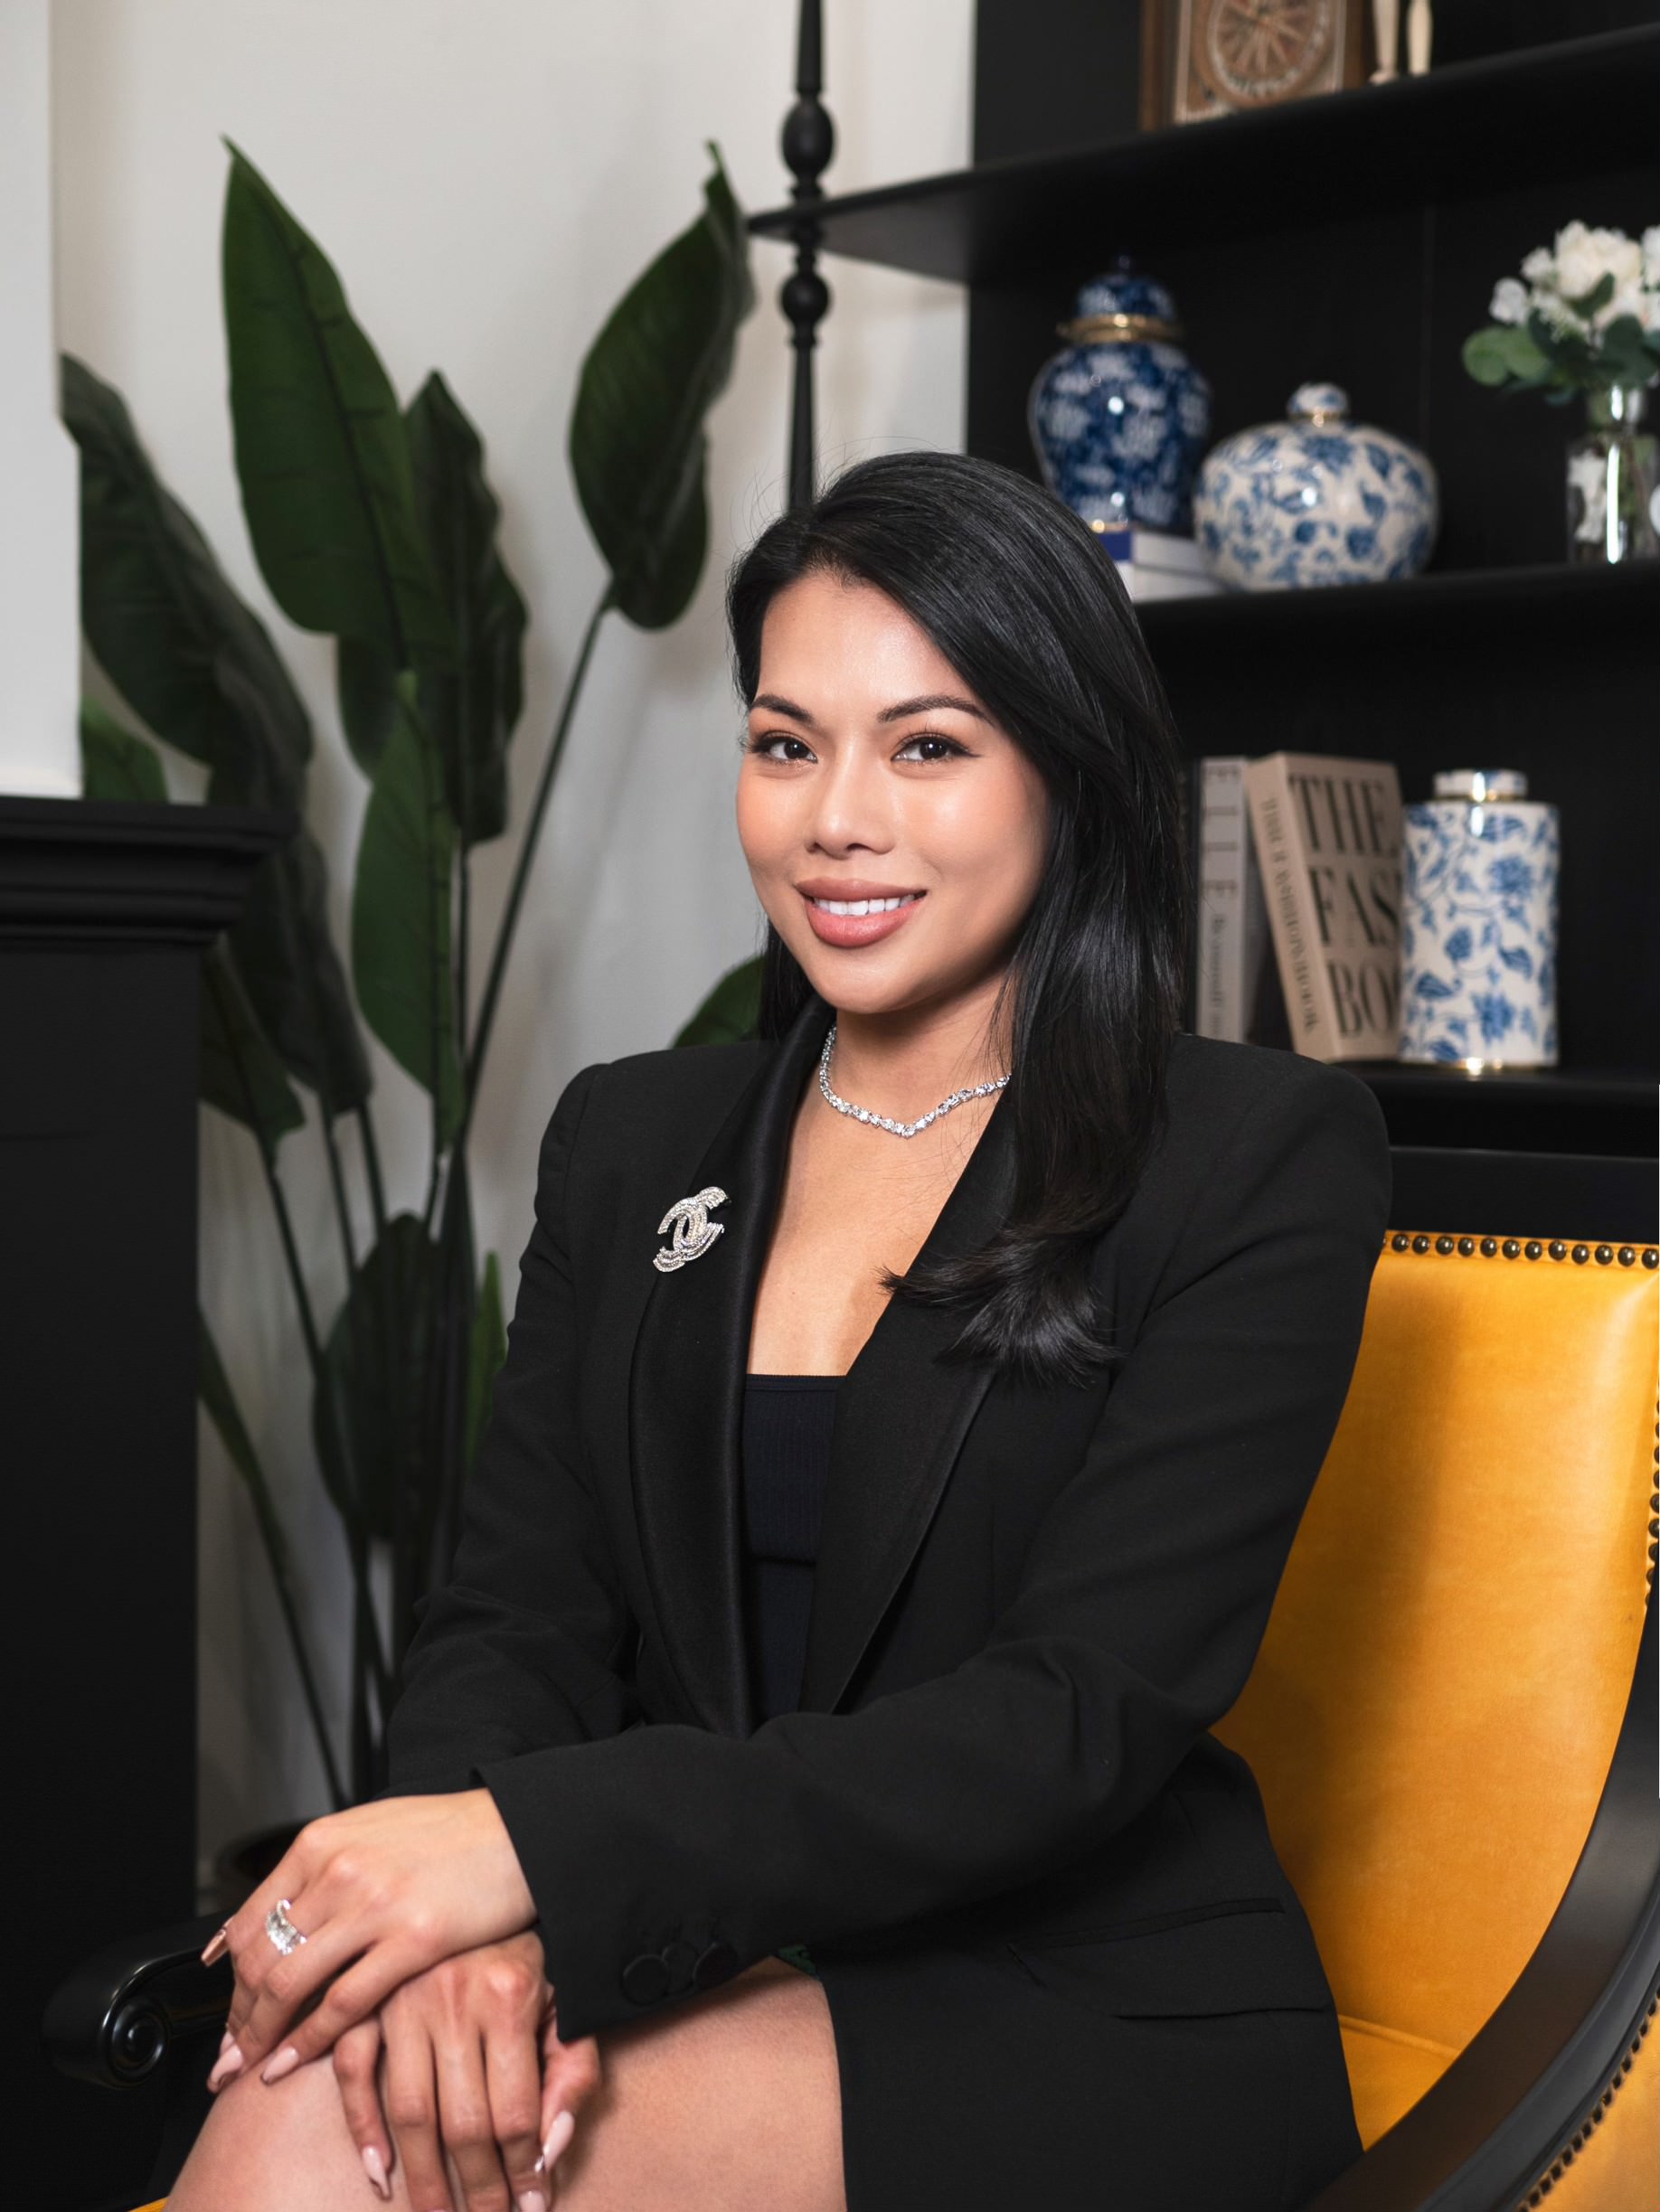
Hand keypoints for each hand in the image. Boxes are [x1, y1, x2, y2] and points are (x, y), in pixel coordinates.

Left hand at [205, 1790, 536, 2083]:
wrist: (519, 1829)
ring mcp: (374, 1905)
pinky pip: (341, 2004)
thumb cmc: (447, 1835)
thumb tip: (259, 1921)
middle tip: (230, 2056)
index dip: (230, 1981)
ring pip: (289, 1986)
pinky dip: (306, 2042)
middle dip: (239, 2018)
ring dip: (261, 2037)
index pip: (250, 1923)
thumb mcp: (367, 1833)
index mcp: (322, 1842)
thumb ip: (315, 1872)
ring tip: (251, 2068)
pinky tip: (291, 2064)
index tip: (231, 2015)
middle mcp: (339, 1870)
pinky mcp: (413, 1941)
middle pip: (260, 1959)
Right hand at [330, 1932, 602, 2210]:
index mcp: (510, 1998)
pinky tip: (377, 2170)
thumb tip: (549, 2151)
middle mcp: (454, 2000)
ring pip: (409, 2110)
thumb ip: (572, 2072)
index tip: (530, 2209)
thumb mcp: (569, 2000)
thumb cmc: (532, 1948)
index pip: (515, 2113)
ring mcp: (405, 1998)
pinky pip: (354, 2070)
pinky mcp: (369, 1995)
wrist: (492, 1872)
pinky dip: (361, 2124)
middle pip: (462, 2123)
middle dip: (473, 2190)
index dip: (522, 2172)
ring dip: (420, 2177)